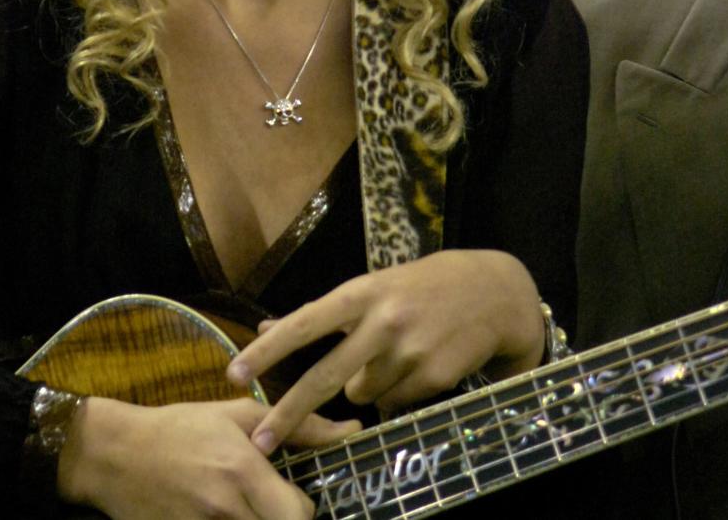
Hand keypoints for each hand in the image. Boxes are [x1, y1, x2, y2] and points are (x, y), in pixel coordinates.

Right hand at [57, 395, 355, 518]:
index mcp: (243, 471)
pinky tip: (224, 512)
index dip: (303, 507)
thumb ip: (299, 426)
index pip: (300, 513)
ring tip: (247, 505)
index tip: (293, 493)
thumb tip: (351, 429)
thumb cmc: (183, 427)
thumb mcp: (238, 414)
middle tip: (273, 504)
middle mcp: (226, 510)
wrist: (118, 455)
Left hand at [227, 250, 544, 454]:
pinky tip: (418, 365)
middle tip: (261, 441)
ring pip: (362, 394)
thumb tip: (265, 323)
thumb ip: (321, 313)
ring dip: (367, 385)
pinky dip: (397, 392)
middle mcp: (382, 321)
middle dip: (290, 412)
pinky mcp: (433, 378)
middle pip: (325, 376)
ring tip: (394, 355)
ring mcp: (409, 351)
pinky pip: (395, 402)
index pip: (304, 323)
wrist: (492, 293)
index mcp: (361, 293)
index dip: (267, 349)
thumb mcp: (370, 287)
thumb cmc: (419, 287)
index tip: (235, 372)